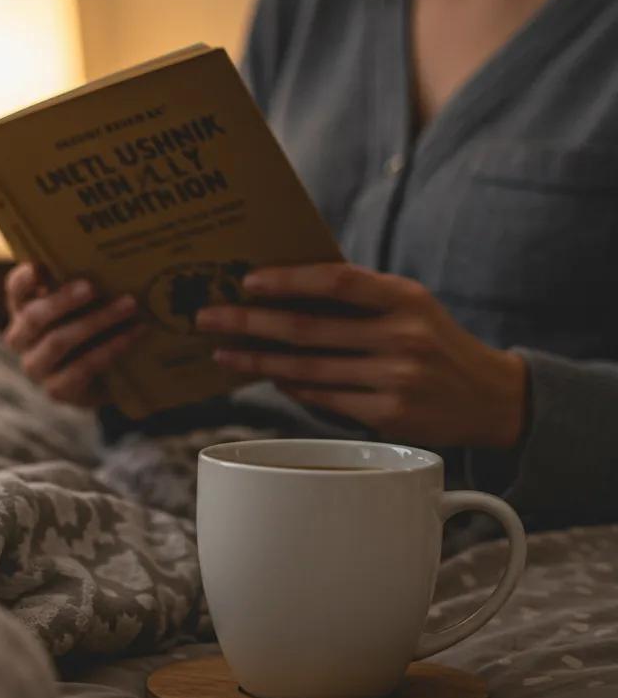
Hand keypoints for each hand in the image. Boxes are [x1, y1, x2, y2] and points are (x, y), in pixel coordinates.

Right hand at [3, 262, 142, 406]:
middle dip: (64, 300)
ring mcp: (35, 367)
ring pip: (59, 342)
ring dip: (97, 321)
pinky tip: (134, 334)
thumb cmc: (91, 328)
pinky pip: (83, 367)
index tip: (38, 266)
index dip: (23, 279)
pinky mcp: (56, 390)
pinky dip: (111, 348)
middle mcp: (21, 338)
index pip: (15, 290)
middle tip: (92, 287)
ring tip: (129, 305)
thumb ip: (82, 284)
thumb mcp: (83, 304)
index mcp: (23, 309)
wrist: (105, 379)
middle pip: (34, 317)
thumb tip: (105, 255)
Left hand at [195, 263, 527, 448]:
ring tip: (223, 353)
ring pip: (307, 369)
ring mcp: (396, 379)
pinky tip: (266, 376)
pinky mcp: (389, 416)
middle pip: (308, 330)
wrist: (490, 398)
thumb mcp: (411, 307)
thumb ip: (360, 299)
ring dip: (258, 361)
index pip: (337, 281)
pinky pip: (323, 398)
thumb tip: (284, 290)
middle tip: (207, 318)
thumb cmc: (435, 344)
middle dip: (249, 323)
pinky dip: (290, 386)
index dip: (288, 281)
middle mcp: (402, 337)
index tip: (246, 282)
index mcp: (406, 298)